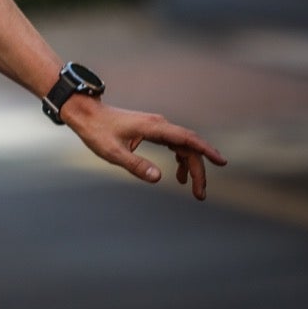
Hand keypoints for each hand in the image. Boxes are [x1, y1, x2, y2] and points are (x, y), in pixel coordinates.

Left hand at [63, 97, 226, 200]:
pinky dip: (180, 159)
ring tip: (194, 189)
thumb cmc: (96, 131)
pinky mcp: (150, 130)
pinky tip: (180, 175)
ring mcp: (156, 126)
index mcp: (153, 127)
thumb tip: (159, 178)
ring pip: (182, 146)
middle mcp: (159, 124)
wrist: (85, 113)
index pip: (188, 138)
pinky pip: (173, 144)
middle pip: (188, 146)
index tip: (222, 162)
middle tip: (200, 195)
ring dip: (191, 166)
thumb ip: (135, 164)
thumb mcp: (112, 152)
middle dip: (198, 170)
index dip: (206, 150)